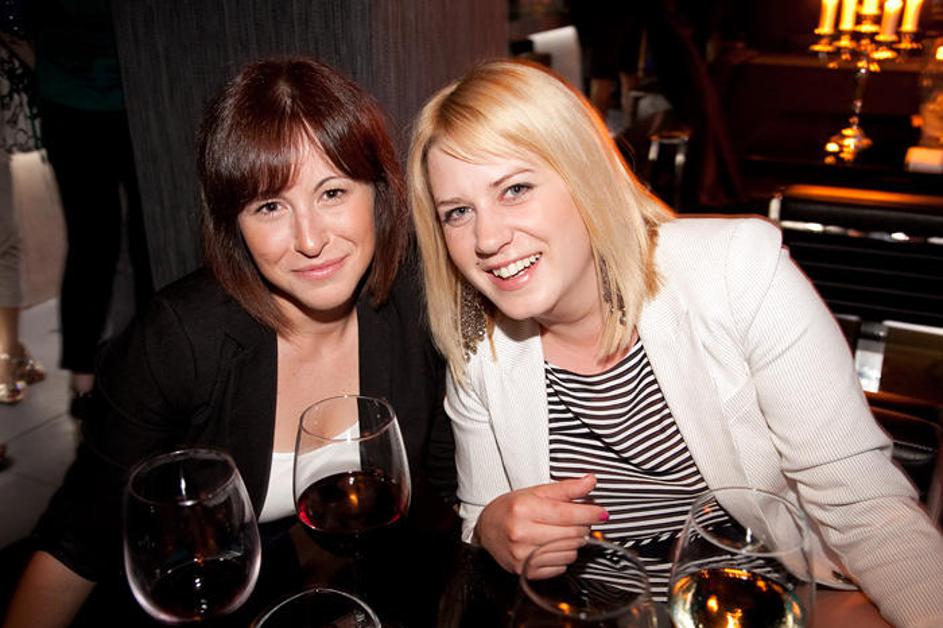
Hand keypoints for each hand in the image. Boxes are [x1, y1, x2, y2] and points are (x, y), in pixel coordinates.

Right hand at [474, 474, 607, 573]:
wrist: (486, 529)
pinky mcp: (525, 572)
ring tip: (562, 532)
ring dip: (574, 542)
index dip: (590, 512)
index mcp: (523, 509)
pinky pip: (560, 567)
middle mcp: (521, 533)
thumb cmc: (511, 508)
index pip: (567, 514)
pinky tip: (553, 546)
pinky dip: (563, 556)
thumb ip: (566, 488)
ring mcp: (522, 556)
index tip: (602, 511)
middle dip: (582, 526)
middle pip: (572, 534)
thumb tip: (591, 481)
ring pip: (570, 552)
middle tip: (578, 519)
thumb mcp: (535, 492)